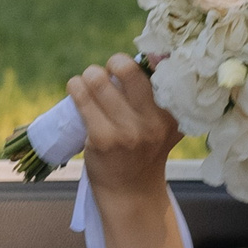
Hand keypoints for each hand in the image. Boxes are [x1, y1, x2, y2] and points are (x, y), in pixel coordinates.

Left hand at [68, 52, 178, 209]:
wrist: (131, 192)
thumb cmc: (144, 152)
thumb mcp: (163, 126)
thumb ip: (161, 97)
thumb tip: (153, 56)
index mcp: (171, 114)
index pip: (160, 70)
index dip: (142, 59)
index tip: (129, 66)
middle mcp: (153, 122)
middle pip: (127, 69)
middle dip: (113, 63)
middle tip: (108, 72)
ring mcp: (128, 131)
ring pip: (99, 80)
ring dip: (89, 75)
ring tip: (88, 81)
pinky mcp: (103, 139)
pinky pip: (83, 99)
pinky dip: (76, 88)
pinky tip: (75, 89)